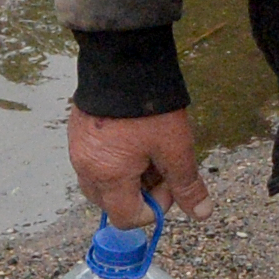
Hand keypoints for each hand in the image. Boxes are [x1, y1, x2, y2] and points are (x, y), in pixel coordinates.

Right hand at [69, 107, 211, 228]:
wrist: (122, 61)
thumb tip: (201, 213)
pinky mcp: (77, 131)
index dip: (155, 209)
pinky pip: (93, 161)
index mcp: (107, 176)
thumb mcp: (175, 148)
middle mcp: (85, 167)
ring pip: (101, 182)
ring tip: (148, 152)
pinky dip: (114, 161)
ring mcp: (77, 149)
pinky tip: (134, 139)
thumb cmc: (150, 107)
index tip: (170, 185)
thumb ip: (186, 184)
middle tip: (161, 168)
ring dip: (127, 178)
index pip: (127, 217)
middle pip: (111, 203)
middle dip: (139, 195)